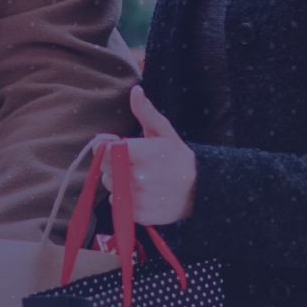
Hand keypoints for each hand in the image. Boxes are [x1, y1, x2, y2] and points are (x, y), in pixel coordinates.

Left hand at [108, 87, 194, 225]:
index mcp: (144, 153)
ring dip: (119, 183)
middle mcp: (140, 177)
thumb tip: (136, 90)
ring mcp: (140, 198)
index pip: (106, 151)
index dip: (106, 148)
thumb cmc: (178, 156)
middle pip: (106, 170)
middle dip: (114, 165)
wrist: (200, 188)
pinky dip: (126, 200)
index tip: (116, 147)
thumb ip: (146, 111)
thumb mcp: (164, 131)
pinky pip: (119, 206)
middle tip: (133, 164)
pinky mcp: (141, 215)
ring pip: (111, 188)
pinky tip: (143, 193)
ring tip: (140, 179)